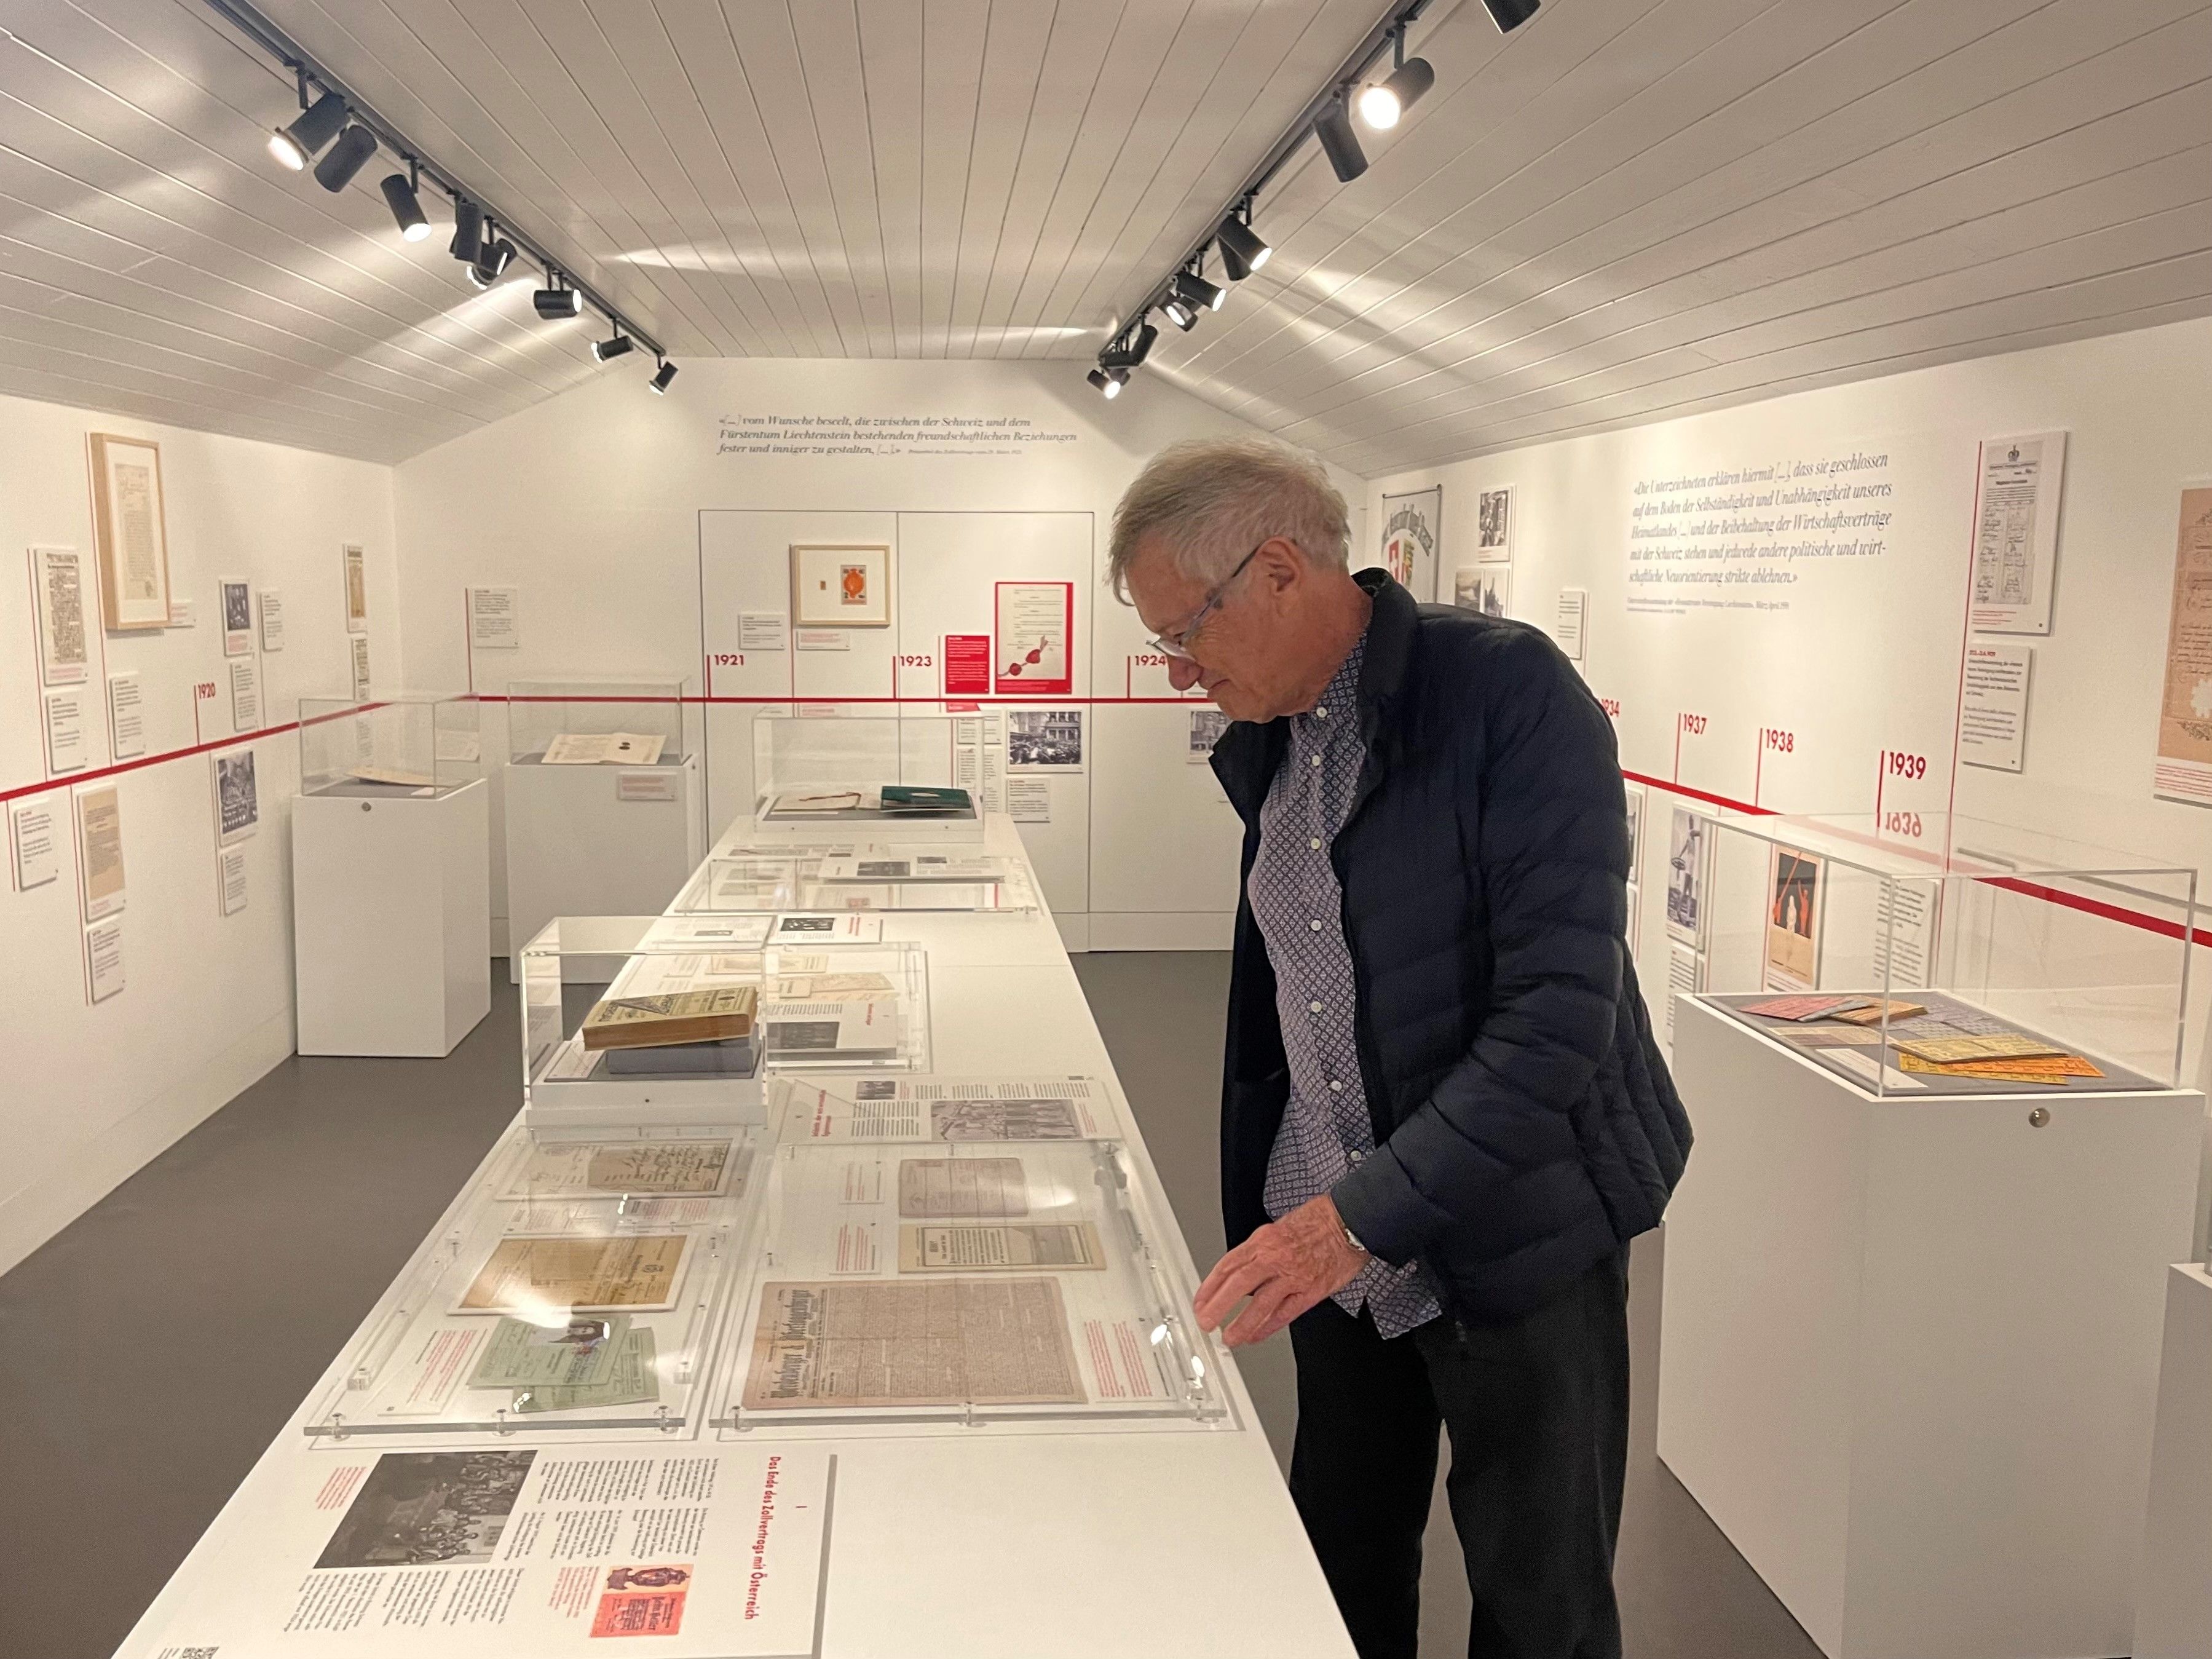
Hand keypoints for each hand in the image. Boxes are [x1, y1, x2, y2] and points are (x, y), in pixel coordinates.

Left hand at [1194, 1193, 1368, 1346]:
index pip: (1229, 1265)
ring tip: (1230, 1338)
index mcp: (1264, 1239)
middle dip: (1218, 1305)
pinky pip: (1286, 1313)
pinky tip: (1257, 1335)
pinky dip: (1269, 1326)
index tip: (1201, 1300)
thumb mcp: (1280, 1226)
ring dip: (1242, 1323)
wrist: (1349, 1221)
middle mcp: (1275, 1257)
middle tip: (1205, 1321)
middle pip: (1239, 1284)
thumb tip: (1242, 1270)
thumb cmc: (1319, 1220)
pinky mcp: (1312, 1290)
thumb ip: (1261, 1249)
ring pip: (1261, 1304)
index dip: (1211, 1285)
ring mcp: (1294, 1275)